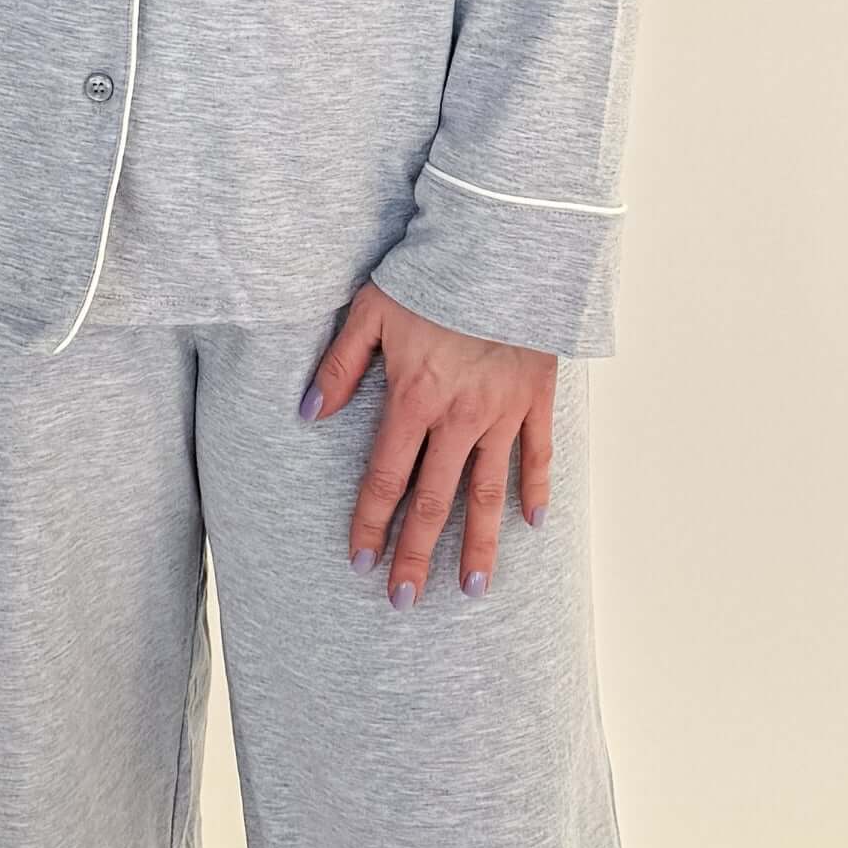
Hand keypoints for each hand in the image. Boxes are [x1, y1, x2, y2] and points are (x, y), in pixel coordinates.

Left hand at [305, 284, 555, 605]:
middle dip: (416, 554)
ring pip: (488, 493)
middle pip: (434, 501)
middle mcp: (459, 417)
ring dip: (477, 544)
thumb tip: (309, 413)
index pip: (385, 479)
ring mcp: (503, 412)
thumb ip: (338, 366)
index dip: (371, 524)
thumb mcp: (370, 311)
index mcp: (414, 399)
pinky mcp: (537, 397)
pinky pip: (538, 453)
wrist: (503, 247)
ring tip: (471, 587)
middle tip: (405, 599)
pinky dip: (536, 490)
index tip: (362, 563)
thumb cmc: (432, 275)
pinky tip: (533, 525)